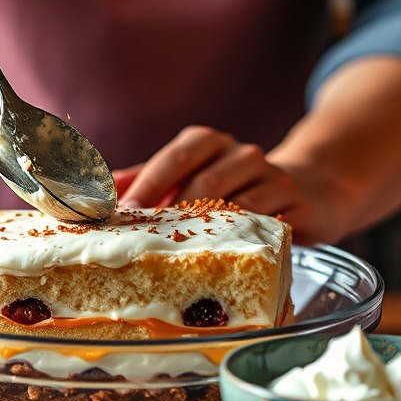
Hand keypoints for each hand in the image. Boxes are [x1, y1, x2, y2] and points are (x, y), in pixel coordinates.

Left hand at [113, 125, 339, 243]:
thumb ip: (145, 181)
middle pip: (203, 180)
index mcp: (207, 142)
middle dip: (172, 212)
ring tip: (179, 253)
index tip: (122, 213)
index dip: (147, 185)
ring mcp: (271, 175)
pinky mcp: (295, 203)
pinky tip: (223, 257)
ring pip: (235, 203)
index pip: (174, 158)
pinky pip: (266, 223)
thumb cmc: (231, 186)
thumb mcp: (188, 177)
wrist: (306, 189)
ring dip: (206, 230)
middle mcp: (239, 153)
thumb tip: (95, 193)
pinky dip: (241, 240)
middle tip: (145, 240)